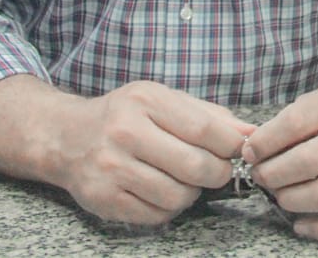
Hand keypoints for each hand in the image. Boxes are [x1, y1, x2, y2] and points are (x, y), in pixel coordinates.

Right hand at [52, 80, 254, 226]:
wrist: (68, 137)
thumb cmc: (126, 116)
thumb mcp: (164, 101)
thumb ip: (208, 116)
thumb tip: (250, 134)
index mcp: (146, 101)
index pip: (205, 129)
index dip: (232, 145)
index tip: (240, 151)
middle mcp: (125, 133)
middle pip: (195, 166)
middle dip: (217, 173)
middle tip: (215, 170)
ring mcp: (111, 168)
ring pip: (178, 196)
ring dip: (192, 193)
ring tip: (184, 180)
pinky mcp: (103, 200)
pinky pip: (156, 215)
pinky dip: (168, 208)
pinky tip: (161, 190)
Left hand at [243, 78, 317, 241]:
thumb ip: (295, 116)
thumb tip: (255, 148)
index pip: (295, 123)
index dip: (264, 142)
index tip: (250, 152)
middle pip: (307, 163)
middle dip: (272, 174)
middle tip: (260, 175)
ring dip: (290, 200)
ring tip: (278, 193)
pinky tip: (301, 223)